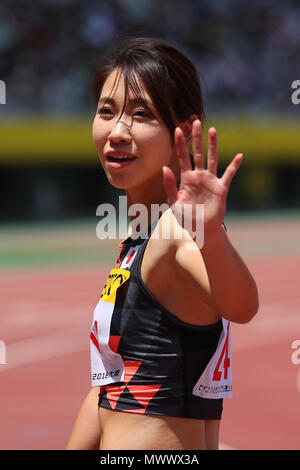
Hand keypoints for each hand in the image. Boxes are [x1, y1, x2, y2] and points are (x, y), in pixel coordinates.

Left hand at [162, 120, 242, 241]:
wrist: (201, 231)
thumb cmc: (186, 219)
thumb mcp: (174, 203)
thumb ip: (169, 186)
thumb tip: (164, 167)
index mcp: (186, 179)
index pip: (182, 157)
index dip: (179, 144)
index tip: (176, 129)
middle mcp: (199, 176)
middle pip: (197, 153)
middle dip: (196, 137)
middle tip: (195, 121)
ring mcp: (210, 181)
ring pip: (212, 158)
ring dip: (213, 145)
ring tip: (213, 130)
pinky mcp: (221, 188)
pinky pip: (228, 175)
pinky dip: (234, 166)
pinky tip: (239, 156)